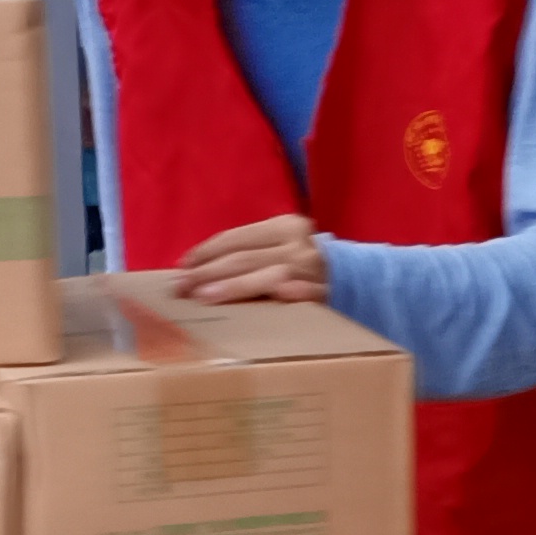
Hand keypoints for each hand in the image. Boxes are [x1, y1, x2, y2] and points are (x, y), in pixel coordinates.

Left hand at [175, 216, 326, 306]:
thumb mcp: (278, 248)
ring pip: (264, 277)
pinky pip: (298, 297)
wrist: (356, 278)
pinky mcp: (323, 294)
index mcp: (283, 226)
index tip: (180, 267)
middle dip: (207, 273)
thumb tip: (192, 268)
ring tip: (202, 298)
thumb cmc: (302, 265)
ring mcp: (311, 270)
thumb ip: (246, 254)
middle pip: (243, 258)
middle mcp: (297, 243)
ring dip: (231, 288)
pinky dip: (278, 299)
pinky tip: (257, 308)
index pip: (235, 238)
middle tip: (179, 288)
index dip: (205, 253)